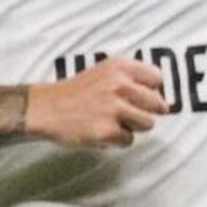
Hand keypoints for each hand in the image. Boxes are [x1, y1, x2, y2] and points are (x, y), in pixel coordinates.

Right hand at [24, 56, 165, 148]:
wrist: (46, 108)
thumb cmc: (77, 92)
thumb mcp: (104, 71)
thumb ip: (130, 78)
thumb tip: (160, 96)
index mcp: (120, 67)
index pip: (157, 78)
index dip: (152, 91)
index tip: (142, 97)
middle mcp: (119, 85)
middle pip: (158, 104)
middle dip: (146, 112)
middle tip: (127, 113)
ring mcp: (114, 108)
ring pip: (147, 124)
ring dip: (133, 126)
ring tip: (113, 121)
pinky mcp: (107, 130)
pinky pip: (129, 140)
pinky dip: (118, 140)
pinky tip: (102, 130)